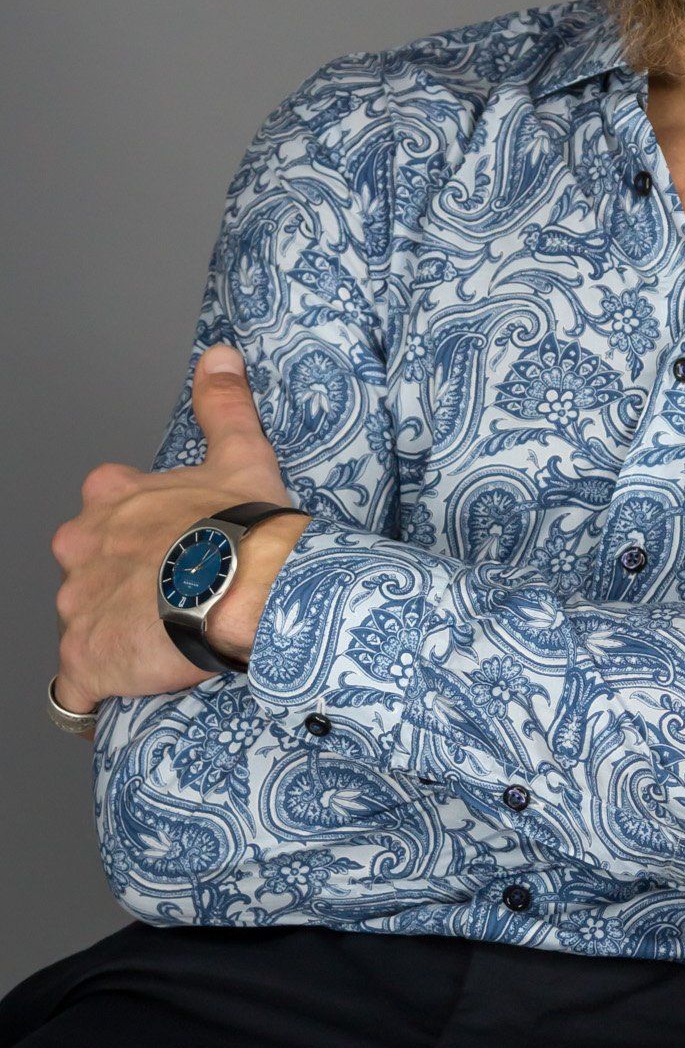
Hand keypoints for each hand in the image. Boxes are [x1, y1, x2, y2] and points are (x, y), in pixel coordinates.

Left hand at [50, 344, 294, 729]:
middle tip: (169, 596)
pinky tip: (125, 690)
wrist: (243, 587)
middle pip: (87, 568)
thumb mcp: (238, 453)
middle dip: (117, 583)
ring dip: (112, 634)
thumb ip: (222, 403)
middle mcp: (80, 548)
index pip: (104, 511)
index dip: (137, 531)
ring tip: (162, 645)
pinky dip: (96, 690)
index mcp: (110, 499)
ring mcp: (78, 607)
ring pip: (82, 623)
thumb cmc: (242, 525)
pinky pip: (78, 687)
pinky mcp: (84, 661)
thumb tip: (220, 357)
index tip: (170, 544)